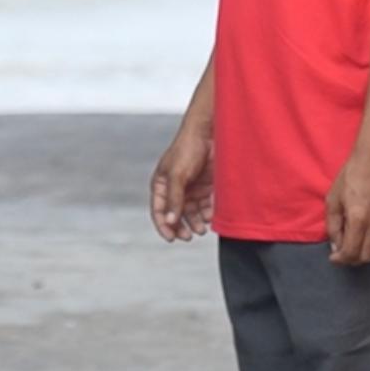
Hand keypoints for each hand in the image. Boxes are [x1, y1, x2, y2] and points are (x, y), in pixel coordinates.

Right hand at [149, 125, 212, 241]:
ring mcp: (191, 188)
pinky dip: (208, 214)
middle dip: (182, 227)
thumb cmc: (188, 148)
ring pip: (192, 213)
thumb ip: (174, 199)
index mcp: (161, 184)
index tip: (171, 238)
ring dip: (196, 222)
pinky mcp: (206, 187)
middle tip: (189, 236)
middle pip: (176, 215)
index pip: (158, 210)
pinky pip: (205, 206)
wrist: (210, 132)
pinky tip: (211, 217)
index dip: (163, 225)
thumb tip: (170, 221)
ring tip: (202, 229)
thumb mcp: (177, 175)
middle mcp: (175, 188)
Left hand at [325, 148, 369, 267]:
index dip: (340, 259)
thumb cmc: (351, 176)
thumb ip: (333, 225)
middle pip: (366, 256)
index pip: (351, 252)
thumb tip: (335, 245)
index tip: (334, 257)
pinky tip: (368, 238)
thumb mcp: (333, 199)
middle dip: (352, 259)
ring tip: (355, 246)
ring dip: (365, 253)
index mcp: (358, 219)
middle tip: (343, 253)